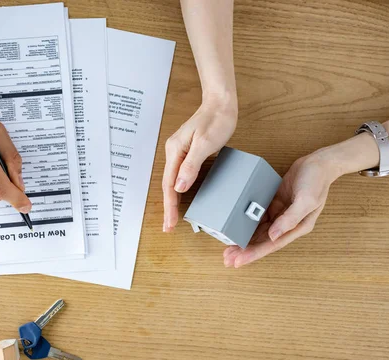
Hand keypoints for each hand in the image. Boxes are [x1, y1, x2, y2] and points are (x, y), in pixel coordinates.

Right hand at [163, 100, 236, 231]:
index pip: (169, 184)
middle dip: (168, 207)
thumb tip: (179, 187)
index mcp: (175, 151)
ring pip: (173, 181)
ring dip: (173, 200)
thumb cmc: (216, 120)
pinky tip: (182, 196)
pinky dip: (180, 189)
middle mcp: (174, 152)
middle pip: (168, 185)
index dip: (169, 206)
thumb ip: (191, 166)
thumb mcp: (205, 143)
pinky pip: (181, 175)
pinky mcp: (188, 153)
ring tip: (173, 217)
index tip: (170, 222)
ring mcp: (180, 152)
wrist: (220, 103)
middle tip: (169, 226)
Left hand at [223, 150, 339, 267]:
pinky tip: (235, 228)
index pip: (271, 245)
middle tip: (227, 259)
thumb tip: (274, 235)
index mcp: (297, 227)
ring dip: (244, 240)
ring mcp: (280, 214)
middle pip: (262, 241)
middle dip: (245, 251)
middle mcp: (287, 224)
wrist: (318, 163)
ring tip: (228, 249)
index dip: (254, 254)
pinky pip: (258, 218)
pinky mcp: (275, 204)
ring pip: (258, 232)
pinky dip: (247, 224)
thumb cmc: (317, 181)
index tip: (239, 261)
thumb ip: (290, 218)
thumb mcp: (306, 200)